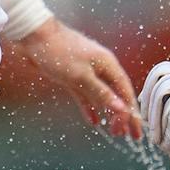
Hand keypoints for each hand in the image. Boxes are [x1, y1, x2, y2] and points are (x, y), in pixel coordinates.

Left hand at [6, 18, 138, 137]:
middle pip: (116, 95)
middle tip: (127, 135)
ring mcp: (86, 71)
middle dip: (122, 115)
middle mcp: (100, 68)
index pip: (125, 92)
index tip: (136, 130)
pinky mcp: (72, 75)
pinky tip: (93, 120)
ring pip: (101, 95)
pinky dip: (89, 106)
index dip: (132, 112)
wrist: (32, 35)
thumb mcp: (80, 76)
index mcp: (107, 65)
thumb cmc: (58, 51)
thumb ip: (101, 93)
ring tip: (113, 131)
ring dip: (107, 113)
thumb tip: (122, 108)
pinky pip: (85, 93)